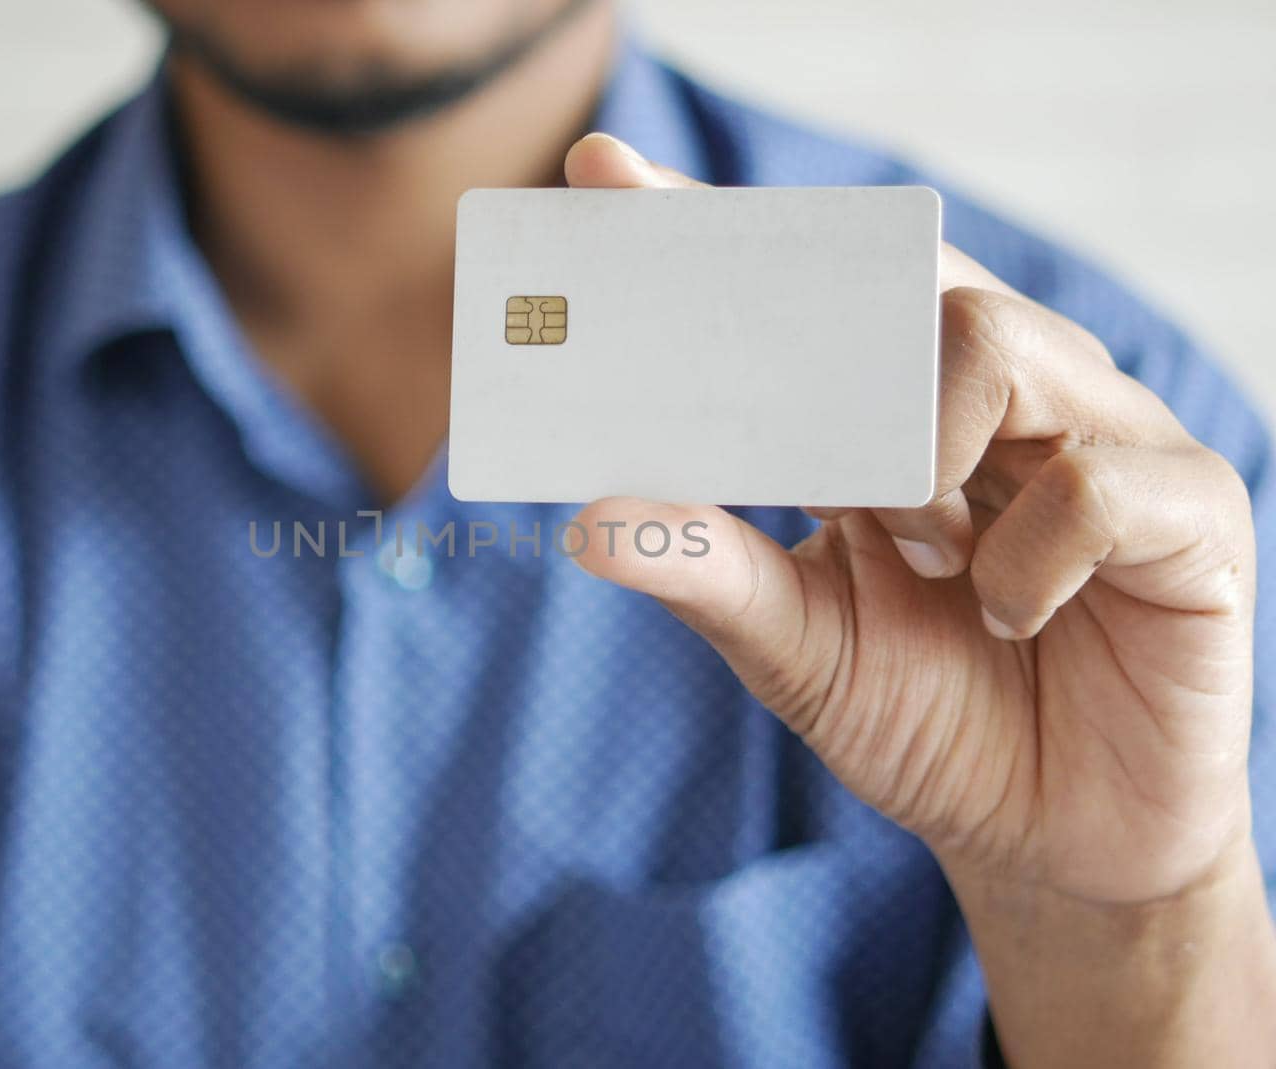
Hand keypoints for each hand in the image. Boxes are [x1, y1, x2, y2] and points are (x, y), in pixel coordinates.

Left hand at [563, 133, 1275, 1065]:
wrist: (1048, 839)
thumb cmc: (927, 720)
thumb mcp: (796, 645)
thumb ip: (708, 572)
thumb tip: (585, 519)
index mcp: (900, 411)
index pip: (810, 290)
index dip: (714, 229)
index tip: (602, 174)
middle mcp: (1000, 397)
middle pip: (899, 275)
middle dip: (800, 303)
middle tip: (718, 337)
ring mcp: (1101, 436)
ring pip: (995, 342)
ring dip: (916, 451)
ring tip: (913, 549)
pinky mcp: (1190, 511)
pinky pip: (1097, 484)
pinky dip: (1026, 562)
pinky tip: (1007, 618)